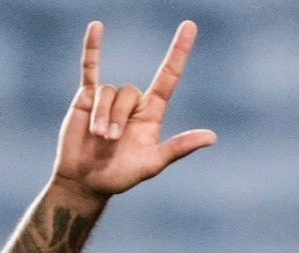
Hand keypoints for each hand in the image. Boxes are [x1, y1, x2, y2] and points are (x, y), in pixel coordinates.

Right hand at [52, 21, 216, 198]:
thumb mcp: (153, 164)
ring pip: (109, 92)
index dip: (178, 52)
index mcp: (153, 113)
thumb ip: (179, 147)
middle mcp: (134, 103)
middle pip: (130, 91)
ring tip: (99, 138)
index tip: (190, 26)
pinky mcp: (86, 98)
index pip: (169, 76)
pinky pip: (90, 69)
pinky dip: (93, 48)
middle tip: (111, 141)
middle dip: (118, 117)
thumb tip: (212, 137)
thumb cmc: (122, 175)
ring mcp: (110, 99)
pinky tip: (97, 27)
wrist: (86, 180)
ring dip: (102, 115)